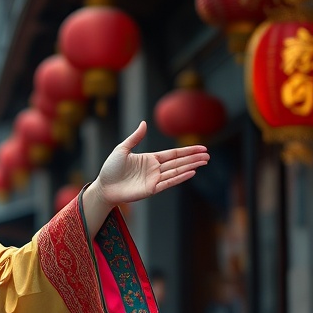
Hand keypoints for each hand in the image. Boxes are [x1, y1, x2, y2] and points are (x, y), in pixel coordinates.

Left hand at [84, 120, 209, 211]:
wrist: (103, 186)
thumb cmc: (110, 168)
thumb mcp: (122, 149)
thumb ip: (135, 138)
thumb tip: (144, 123)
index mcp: (150, 159)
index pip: (173, 154)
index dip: (187, 151)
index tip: (202, 148)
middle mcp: (155, 169)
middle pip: (178, 162)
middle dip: (193, 158)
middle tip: (208, 155)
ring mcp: (154, 180)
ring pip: (176, 171)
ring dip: (190, 166)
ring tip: (204, 162)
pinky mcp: (151, 189)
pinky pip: (168, 182)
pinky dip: (180, 177)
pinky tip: (191, 172)